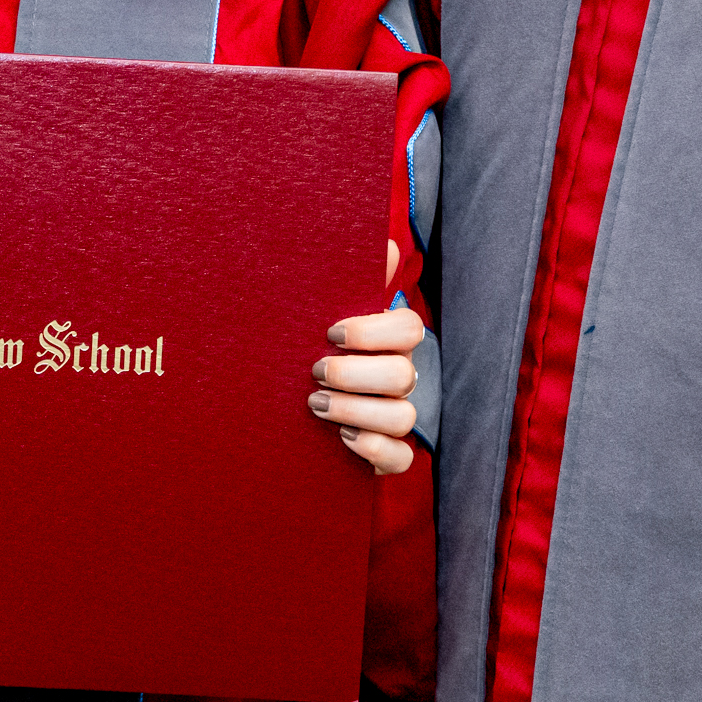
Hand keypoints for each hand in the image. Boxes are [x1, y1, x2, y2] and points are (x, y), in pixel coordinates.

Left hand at [312, 239, 424, 475]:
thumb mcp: (326, 312)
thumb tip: (385, 243)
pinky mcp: (388, 454)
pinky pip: (402, 458)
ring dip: (357, 411)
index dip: (373, 331)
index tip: (330, 332)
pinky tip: (341, 438)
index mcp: (390, 341)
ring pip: (403, 417)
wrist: (292, 403)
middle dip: (355, 375)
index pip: (409, 328)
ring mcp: (396, 416)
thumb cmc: (314, 348)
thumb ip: (350, 279)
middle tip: (315, 371)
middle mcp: (400, 377)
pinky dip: (373, 449)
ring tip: (316, 404)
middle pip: (402, 375)